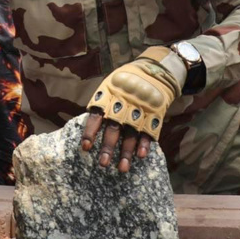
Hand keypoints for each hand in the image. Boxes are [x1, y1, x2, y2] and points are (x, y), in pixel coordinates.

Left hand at [83, 47, 180, 172]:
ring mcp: (139, 109)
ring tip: (122, 168)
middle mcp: (123, 103)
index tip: (85, 147)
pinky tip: (141, 156)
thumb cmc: (125, 82)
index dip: (90, 132)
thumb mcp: (110, 85)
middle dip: (108, 146)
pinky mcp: (154, 114)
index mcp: (109, 95)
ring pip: (132, 133)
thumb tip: (89, 126)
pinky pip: (149, 130)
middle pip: (114, 127)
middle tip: (103, 164)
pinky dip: (145, 143)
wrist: (154, 70)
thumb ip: (101, 103)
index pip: (96, 115)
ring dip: (126, 152)